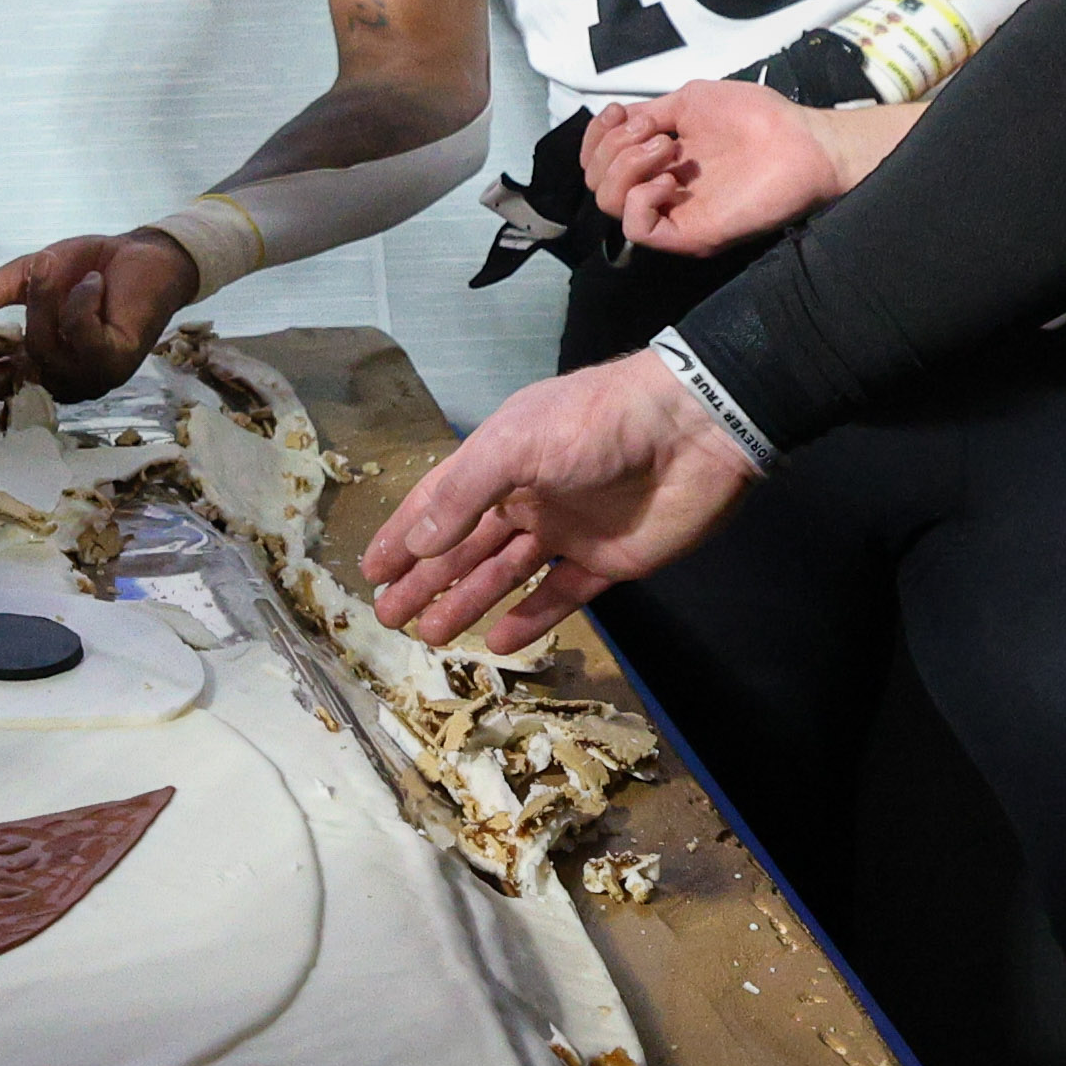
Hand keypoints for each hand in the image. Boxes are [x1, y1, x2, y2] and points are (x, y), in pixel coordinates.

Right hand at [0, 229, 199, 402]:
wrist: (145, 254)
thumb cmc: (88, 268)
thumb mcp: (28, 276)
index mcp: (38, 363)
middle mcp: (61, 379)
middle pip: (8, 376)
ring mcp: (90, 377)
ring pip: (44, 349)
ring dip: (45, 302)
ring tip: (54, 267)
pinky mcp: (117, 361)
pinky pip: (82, 335)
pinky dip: (80, 302)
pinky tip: (93, 282)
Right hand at [362, 350, 764, 651]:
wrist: (694, 430)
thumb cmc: (597, 425)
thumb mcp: (515, 446)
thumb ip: (462, 497)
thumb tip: (416, 547)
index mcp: (500, 461)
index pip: (438, 503)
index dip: (404, 536)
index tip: (371, 572)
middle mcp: (528, 497)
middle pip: (465, 546)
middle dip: (426, 580)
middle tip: (390, 616)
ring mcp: (568, 532)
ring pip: (505, 574)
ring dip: (467, 602)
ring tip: (432, 635)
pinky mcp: (609, 561)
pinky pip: (561, 595)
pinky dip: (532, 618)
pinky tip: (500, 640)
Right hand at [585, 81, 856, 255]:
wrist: (801, 142)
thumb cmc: (756, 118)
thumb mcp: (691, 102)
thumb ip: (651, 113)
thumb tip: (620, 123)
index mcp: (655, 159)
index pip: (596, 159)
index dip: (595, 134)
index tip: (620, 112)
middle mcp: (657, 188)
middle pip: (595, 181)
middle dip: (613, 146)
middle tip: (657, 134)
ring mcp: (673, 213)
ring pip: (608, 203)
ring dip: (626, 166)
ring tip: (667, 150)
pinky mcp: (689, 234)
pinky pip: (637, 229)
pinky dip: (640, 199)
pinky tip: (668, 180)